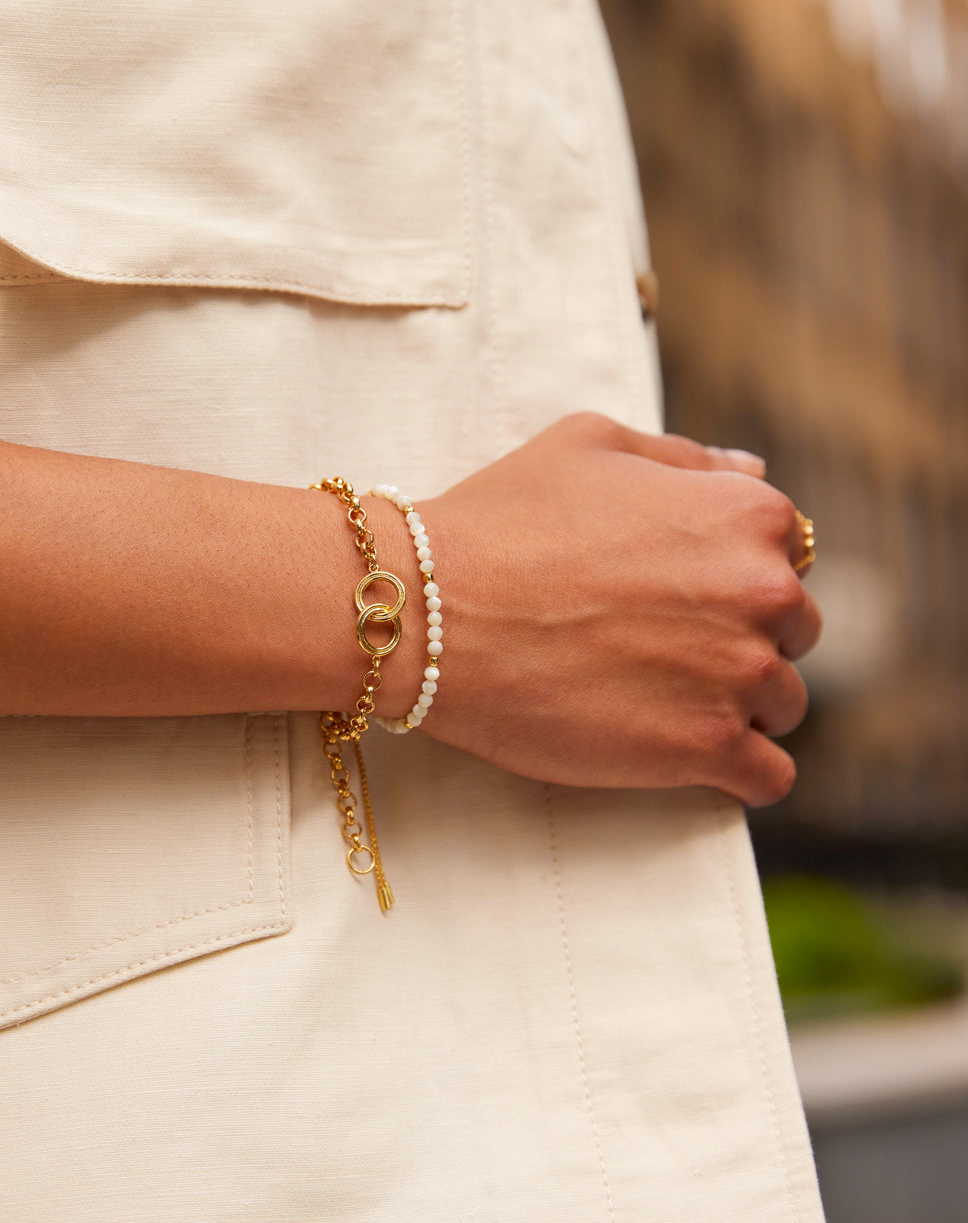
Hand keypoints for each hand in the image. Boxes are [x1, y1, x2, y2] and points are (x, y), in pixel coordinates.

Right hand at [415, 414, 820, 805]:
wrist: (431, 612)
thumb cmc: (500, 521)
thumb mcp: (589, 445)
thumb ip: (682, 458)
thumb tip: (750, 470)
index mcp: (745, 514)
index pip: (789, 552)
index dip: (736, 571)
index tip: (683, 591)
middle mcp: (762, 592)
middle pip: (792, 631)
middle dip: (741, 639)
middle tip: (662, 647)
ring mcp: (740, 675)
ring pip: (782, 705)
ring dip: (737, 706)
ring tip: (659, 701)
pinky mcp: (707, 749)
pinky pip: (768, 777)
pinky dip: (740, 772)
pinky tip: (691, 758)